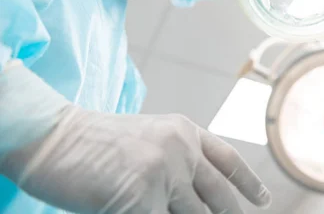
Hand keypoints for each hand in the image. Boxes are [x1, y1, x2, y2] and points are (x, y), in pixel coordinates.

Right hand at [3, 105, 270, 213]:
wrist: (53, 137)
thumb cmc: (92, 143)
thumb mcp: (146, 140)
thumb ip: (175, 160)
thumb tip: (193, 194)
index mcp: (185, 131)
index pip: (227, 160)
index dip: (248, 182)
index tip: (262, 200)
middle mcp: (182, 149)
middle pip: (219, 195)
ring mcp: (164, 173)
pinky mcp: (142, 197)